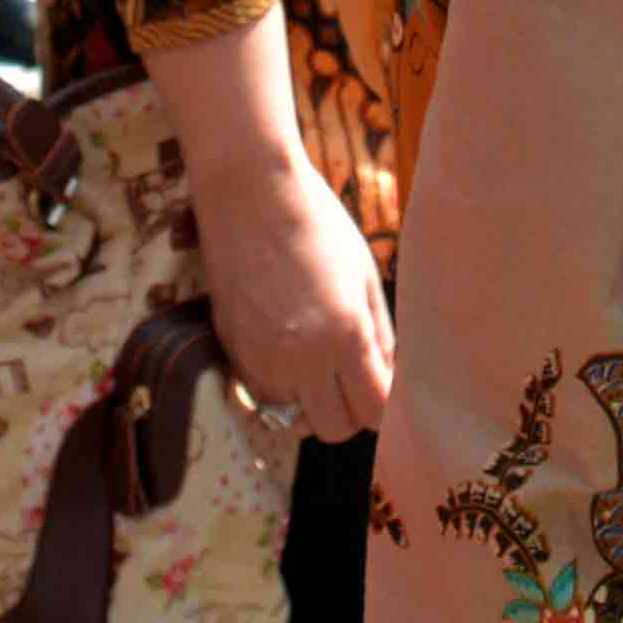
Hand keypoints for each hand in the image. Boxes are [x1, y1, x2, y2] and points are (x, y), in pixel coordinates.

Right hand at [192, 144, 394, 444]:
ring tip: (320, 354)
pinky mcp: (233, 353)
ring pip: (297, 416)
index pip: (373, 412)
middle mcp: (301, 358)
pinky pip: (265, 395)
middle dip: (352, 410)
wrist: (249, 193)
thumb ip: (380, 335)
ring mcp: (261, 360)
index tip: (387, 384)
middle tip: (357, 376)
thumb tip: (389, 378)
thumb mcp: (364, 275)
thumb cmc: (318, 224)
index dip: (386, 406)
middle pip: (336, 428)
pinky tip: (288, 344)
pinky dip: (282, 384)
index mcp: (344, 335)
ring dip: (314, 399)